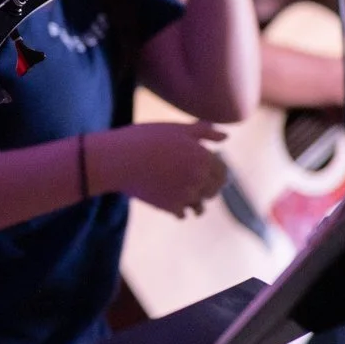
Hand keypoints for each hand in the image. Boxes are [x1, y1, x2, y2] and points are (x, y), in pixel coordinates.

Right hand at [90, 120, 228, 216]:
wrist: (119, 159)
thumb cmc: (146, 138)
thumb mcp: (177, 129)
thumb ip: (204, 132)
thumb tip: (226, 137)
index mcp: (204, 157)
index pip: (223, 171)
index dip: (216, 170)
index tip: (206, 169)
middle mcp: (199, 178)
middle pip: (214, 190)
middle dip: (208, 188)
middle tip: (194, 182)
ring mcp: (186, 194)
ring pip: (200, 206)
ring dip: (196, 202)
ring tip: (184, 195)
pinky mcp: (170, 207)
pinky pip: (183, 214)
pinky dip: (180, 210)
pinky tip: (171, 201)